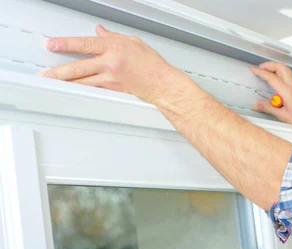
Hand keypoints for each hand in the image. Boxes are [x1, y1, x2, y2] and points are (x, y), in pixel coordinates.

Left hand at [41, 25, 184, 104]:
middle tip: (46, 73)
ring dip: (67, 82)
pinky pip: (94, 89)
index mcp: (114, 48)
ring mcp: (111, 78)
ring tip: (53, 83)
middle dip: (60, 70)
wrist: (162, 83)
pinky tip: (72, 90)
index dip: (65, 44)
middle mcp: (111, 63)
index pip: (85, 44)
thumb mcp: (133, 42)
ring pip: (84, 81)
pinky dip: (82, 89)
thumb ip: (113, 36)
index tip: (52, 45)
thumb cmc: (152, 64)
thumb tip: (100, 32)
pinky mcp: (114, 90)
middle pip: (79, 67)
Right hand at [251, 62, 291, 131]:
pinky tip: (276, 79)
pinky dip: (280, 72)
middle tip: (260, 68)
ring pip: (286, 69)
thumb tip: (258, 105)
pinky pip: (289, 75)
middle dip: (268, 65)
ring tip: (266, 71)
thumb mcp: (283, 116)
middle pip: (280, 67)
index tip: (254, 70)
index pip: (272, 78)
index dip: (261, 73)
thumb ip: (269, 109)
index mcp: (288, 92)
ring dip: (275, 67)